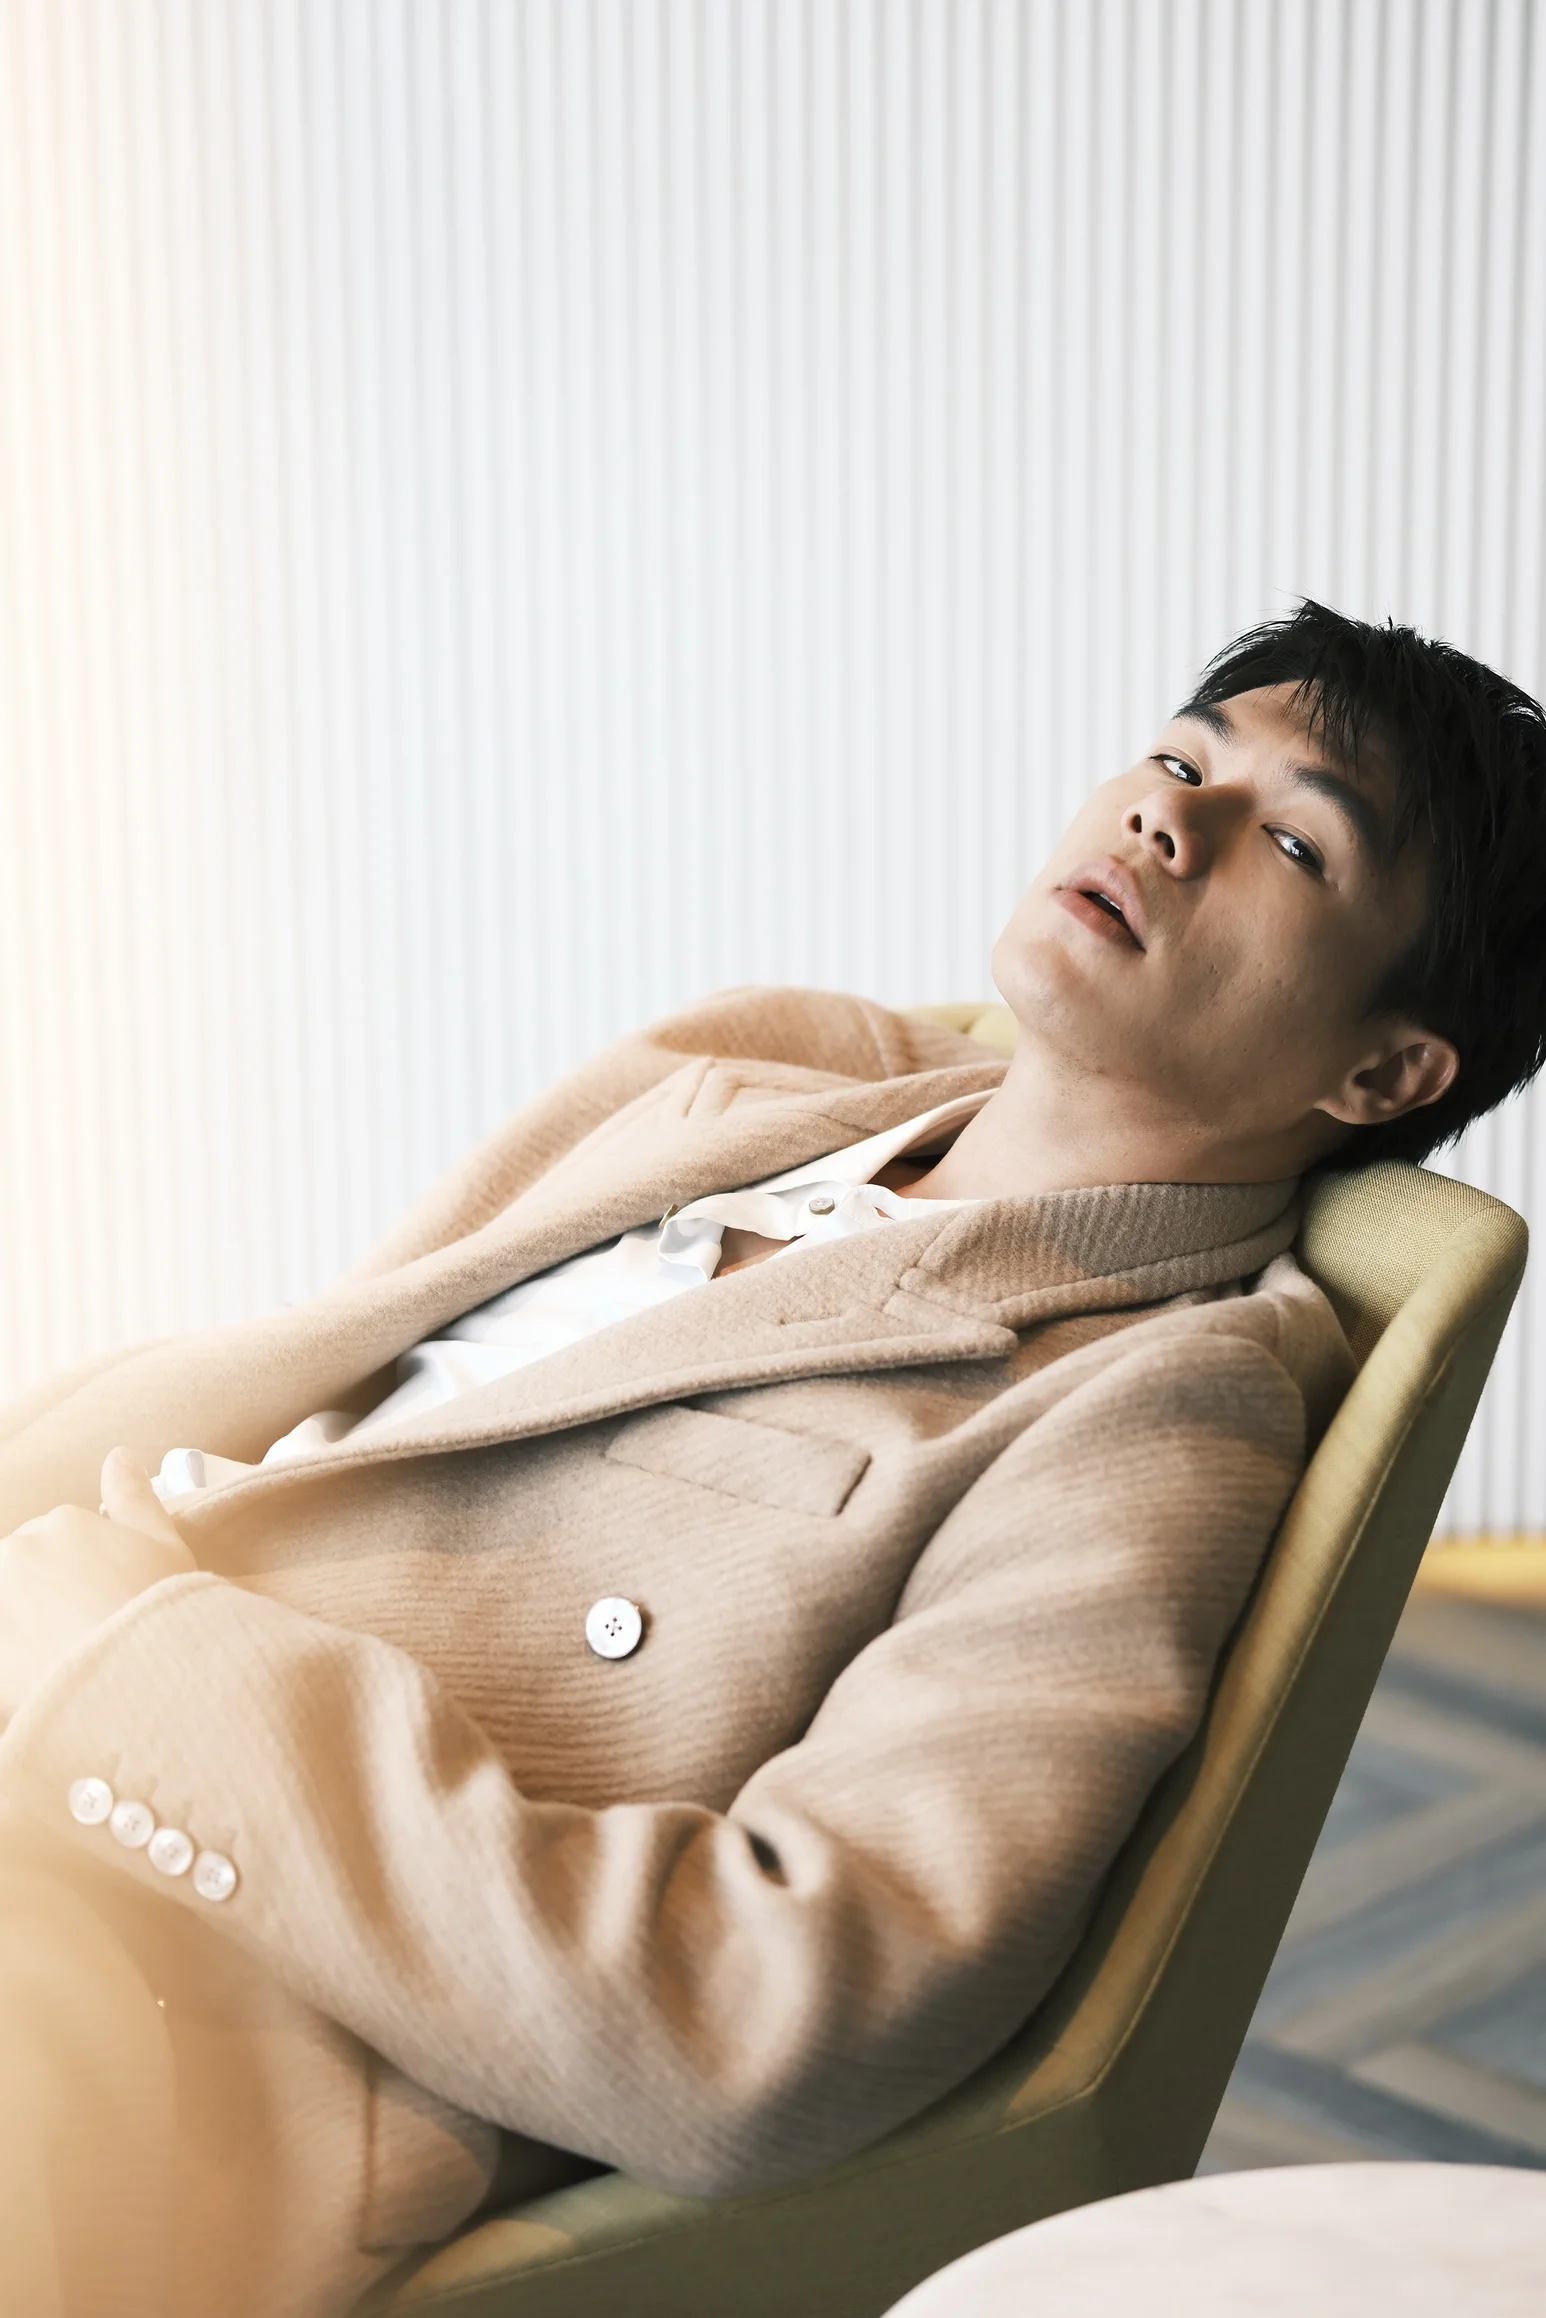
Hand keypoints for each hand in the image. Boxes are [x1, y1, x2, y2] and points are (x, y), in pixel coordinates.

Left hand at [0, 1448, 195, 1724]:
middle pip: (28, 1574)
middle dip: (47, 1599)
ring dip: (26, 1626)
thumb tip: (118, 1455)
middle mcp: (20, 1549)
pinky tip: (38, 1673)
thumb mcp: (164, 1544)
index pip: (63, 1544)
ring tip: (62, 1661)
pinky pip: (6, 1649)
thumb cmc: (158, 1610)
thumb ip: (135, 1496)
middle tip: (84, 1636)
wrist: (136, 1678)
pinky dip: (16, 1656)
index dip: (86, 1577)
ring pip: (12, 1606)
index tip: (104, 1605)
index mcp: (64, 1522)